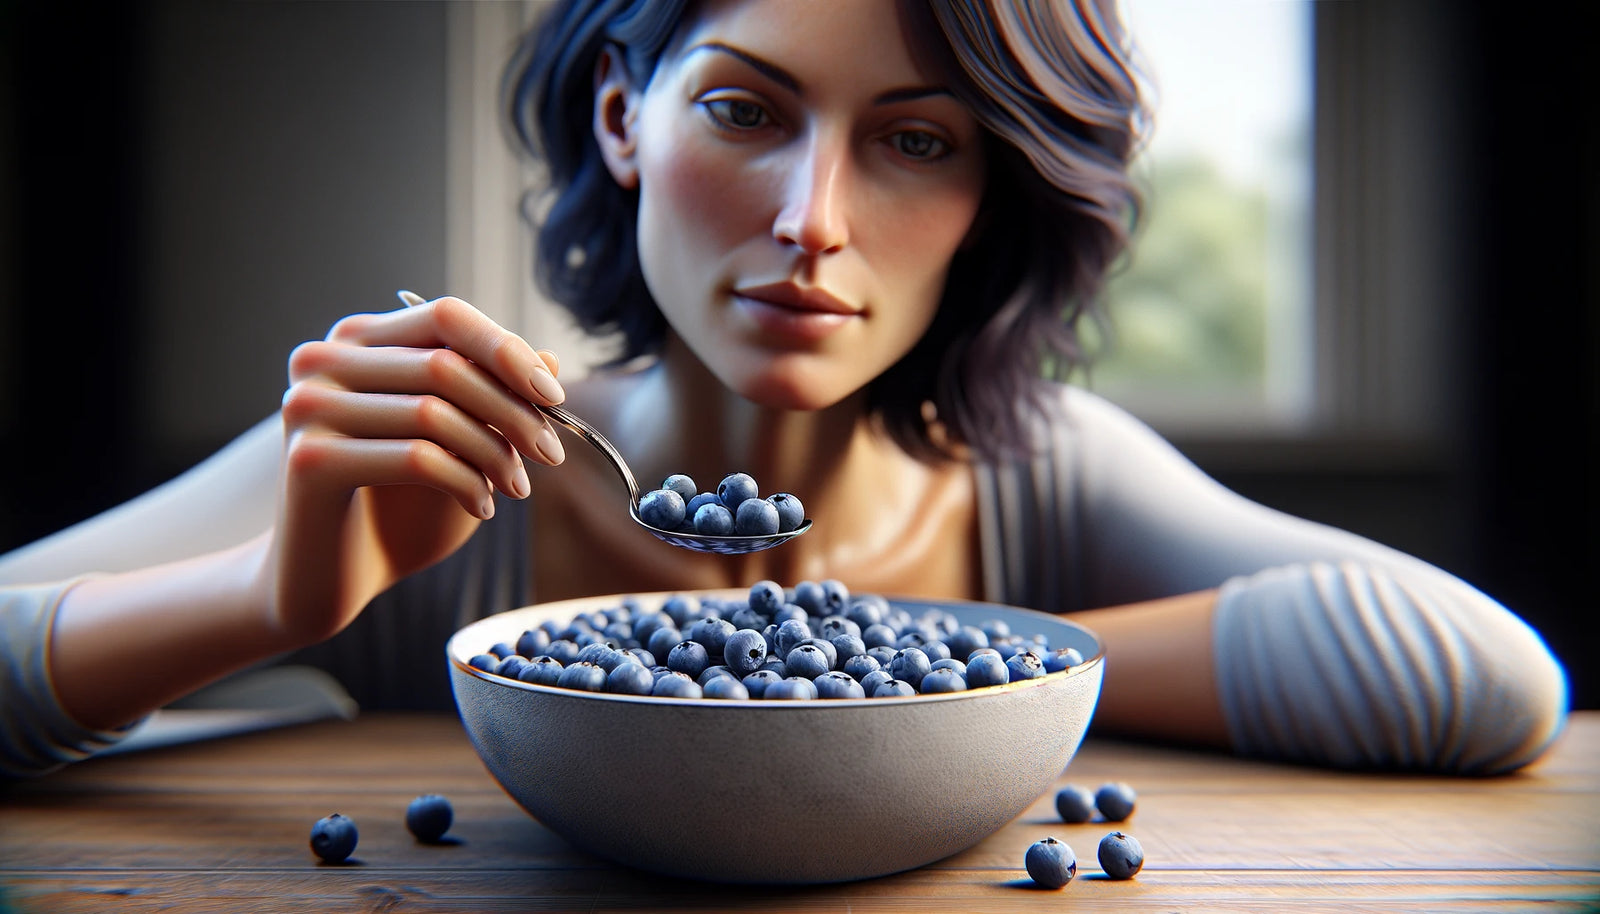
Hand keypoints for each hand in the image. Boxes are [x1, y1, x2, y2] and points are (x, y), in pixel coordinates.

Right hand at [263, 294, 565, 643]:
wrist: (329, 583)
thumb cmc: (398, 513)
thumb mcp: (461, 449)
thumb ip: (495, 401)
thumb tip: (552, 358)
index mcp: (357, 341)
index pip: (445, 316)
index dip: (508, 352)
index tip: (554, 397)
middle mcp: (323, 361)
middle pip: (446, 364)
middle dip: (513, 412)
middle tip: (550, 455)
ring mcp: (308, 407)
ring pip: (434, 412)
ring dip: (494, 454)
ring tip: (517, 489)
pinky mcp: (309, 460)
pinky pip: (416, 458)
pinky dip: (465, 484)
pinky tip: (482, 508)